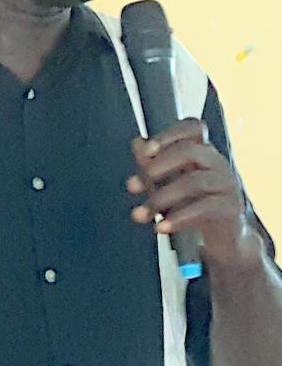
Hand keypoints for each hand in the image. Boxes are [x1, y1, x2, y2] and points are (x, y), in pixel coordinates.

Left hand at [127, 119, 252, 265]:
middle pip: (190, 150)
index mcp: (199, 151)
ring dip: (159, 199)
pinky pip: (205, 208)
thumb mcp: (166, 184)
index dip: (169, 134)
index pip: (192, 128)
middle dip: (157, 166)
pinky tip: (161, 227)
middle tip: (133, 186)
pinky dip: (179, 218)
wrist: (221, 237)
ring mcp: (226, 184)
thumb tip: (137, 143)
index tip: (146, 150)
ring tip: (139, 215)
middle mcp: (215, 163)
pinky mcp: (232, 207)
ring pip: (194, 182)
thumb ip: (150, 165)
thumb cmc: (192, 204)